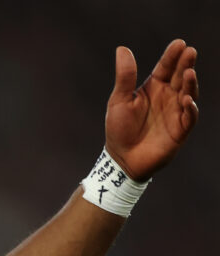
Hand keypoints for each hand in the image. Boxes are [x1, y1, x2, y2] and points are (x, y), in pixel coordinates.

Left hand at [105, 39, 198, 180]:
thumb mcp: (119, 100)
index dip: (172, 56)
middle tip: (190, 51)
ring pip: (188, 94)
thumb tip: (122, 48)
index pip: (166, 67)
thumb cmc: (119, 129)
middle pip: (180, 76)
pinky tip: (186, 100)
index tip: (179, 43)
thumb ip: (125, 76)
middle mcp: (168, 97)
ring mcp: (175, 112)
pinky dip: (190, 109)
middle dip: (185, 64)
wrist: (121, 159)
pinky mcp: (180, 130)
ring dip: (190, 84)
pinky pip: (189, 117)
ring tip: (189, 73)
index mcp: (153, 88)